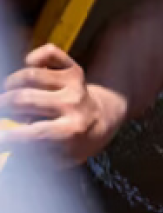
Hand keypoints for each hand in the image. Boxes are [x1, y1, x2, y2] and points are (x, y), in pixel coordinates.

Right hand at [0, 44, 121, 165]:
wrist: (101, 119)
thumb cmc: (72, 144)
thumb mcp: (58, 160)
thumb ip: (34, 159)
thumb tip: (10, 159)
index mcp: (72, 130)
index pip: (35, 132)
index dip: (10, 137)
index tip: (0, 138)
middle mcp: (73, 103)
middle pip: (26, 99)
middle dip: (4, 105)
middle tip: (1, 110)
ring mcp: (74, 82)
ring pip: (32, 75)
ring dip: (11, 84)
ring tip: (8, 95)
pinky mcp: (73, 67)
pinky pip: (49, 53)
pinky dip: (33, 58)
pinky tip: (26, 69)